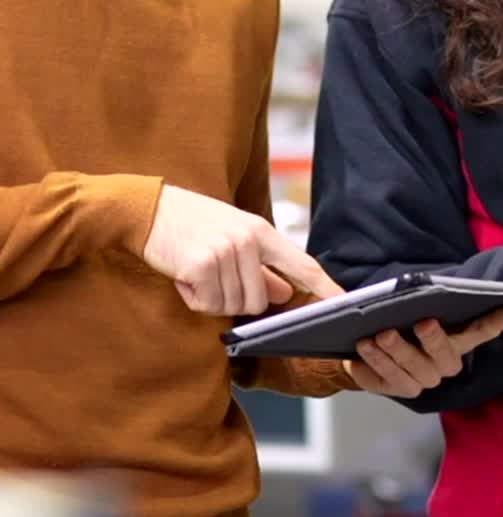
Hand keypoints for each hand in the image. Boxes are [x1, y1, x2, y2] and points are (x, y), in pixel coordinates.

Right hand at [144, 185, 342, 315]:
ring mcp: (225, 253)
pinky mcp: (201, 266)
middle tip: (212, 277)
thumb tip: (283, 293)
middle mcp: (247, 241)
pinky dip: (192, 297)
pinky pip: (206, 305)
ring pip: (232, 307)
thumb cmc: (189, 222)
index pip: (303, 264)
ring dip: (210, 298)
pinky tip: (182, 274)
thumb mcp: (231, 235)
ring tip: (195, 270)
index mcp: (260, 231)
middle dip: (235, 300)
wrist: (146, 209)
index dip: (325, 287)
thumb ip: (260, 265)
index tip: (342, 303)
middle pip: (259, 302)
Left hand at [343, 304, 502, 397]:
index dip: (495, 322)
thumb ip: (422, 301)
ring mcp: (420, 380)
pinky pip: (386, 379)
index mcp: (455, 342)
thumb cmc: (398, 319)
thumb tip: (425, 286)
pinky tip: (364, 348)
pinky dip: (374, 362)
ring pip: (412, 370)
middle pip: (444, 356)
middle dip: (434, 340)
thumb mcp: (410, 307)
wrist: (367, 343)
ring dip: (395, 352)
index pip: (479, 332)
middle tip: (422, 323)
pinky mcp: (395, 389)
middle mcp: (442, 365)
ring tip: (379, 335)